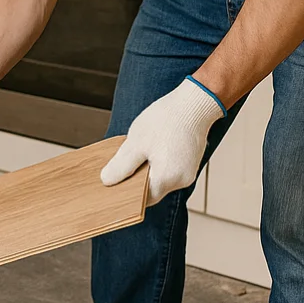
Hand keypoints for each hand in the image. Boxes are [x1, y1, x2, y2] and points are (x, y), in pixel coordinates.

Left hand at [100, 76, 225, 205]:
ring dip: (146, 170)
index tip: (113, 185)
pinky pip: (168, 169)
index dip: (126, 194)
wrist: (196, 102)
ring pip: (160, 179)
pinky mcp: (189, 162)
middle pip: (152, 190)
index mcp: (168, 178)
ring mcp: (188, 171)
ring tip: (137, 151)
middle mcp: (182, 180)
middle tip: (121, 165)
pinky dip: (157, 163)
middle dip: (135, 180)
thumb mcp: (136, 142)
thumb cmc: (168, 119)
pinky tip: (150, 148)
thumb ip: (121, 166)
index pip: (142, 200)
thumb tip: (108, 181)